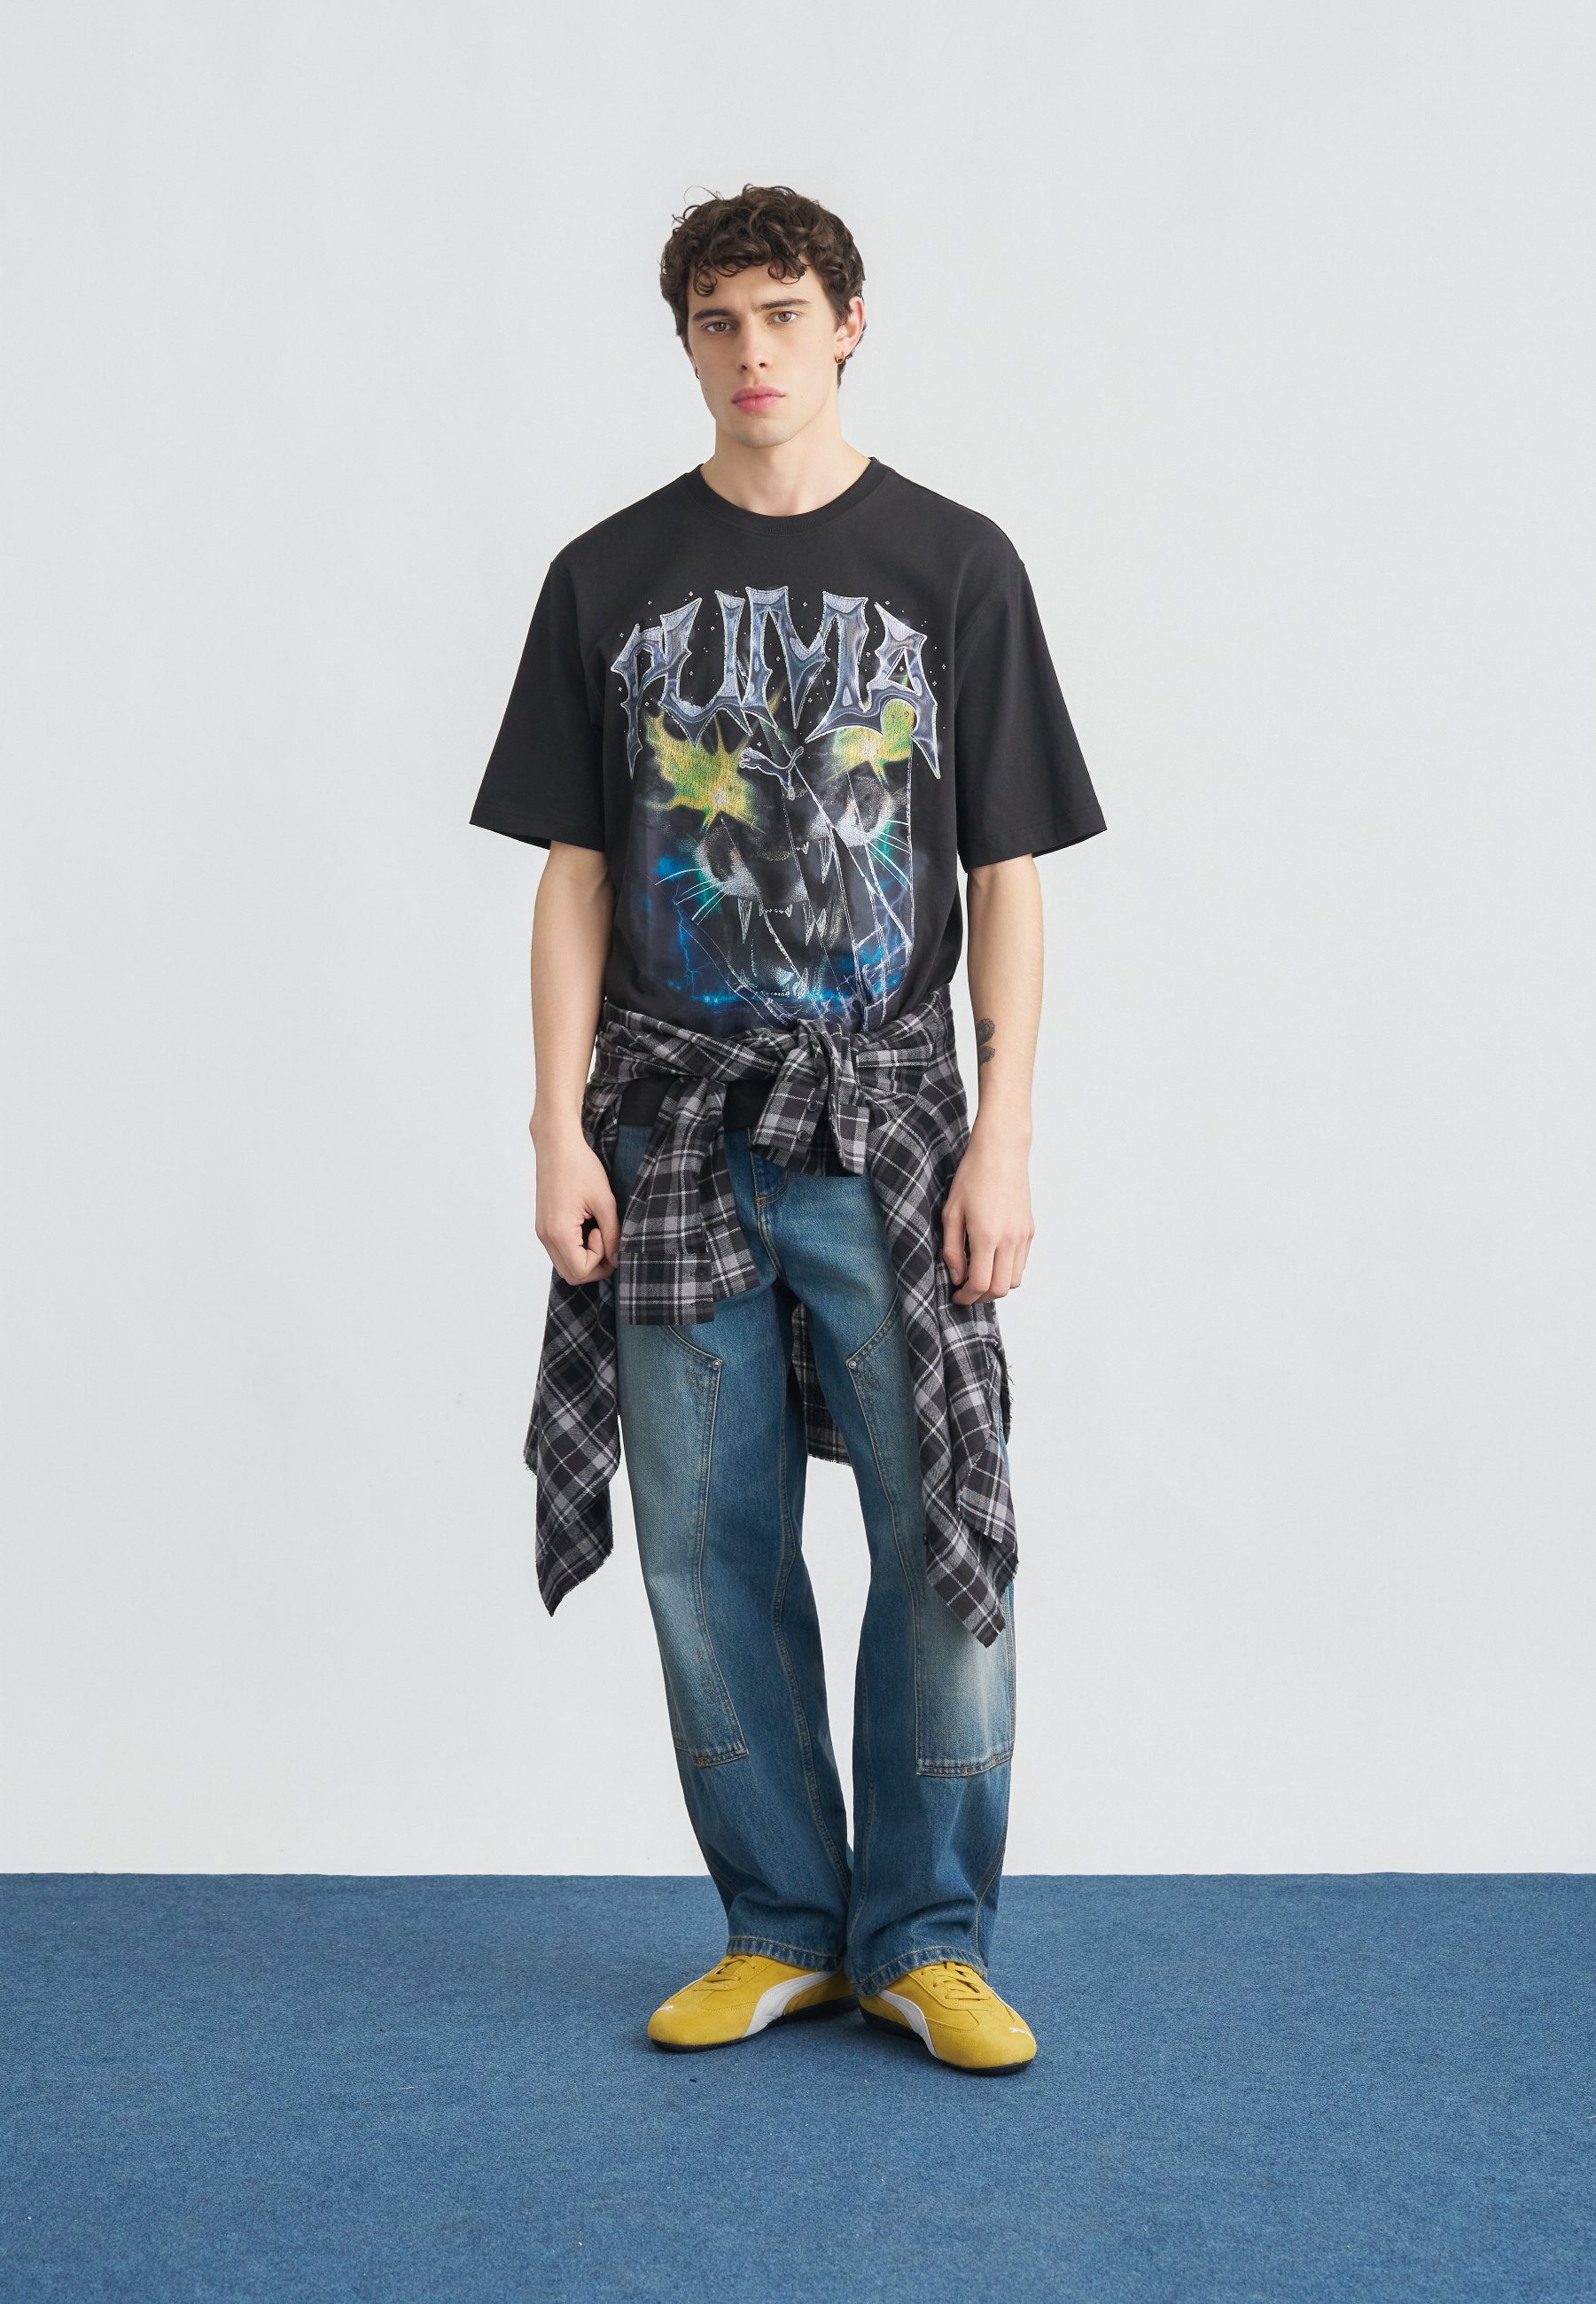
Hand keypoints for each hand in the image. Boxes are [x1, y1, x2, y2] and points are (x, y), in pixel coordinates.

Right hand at [533, 1128, 622, 1285]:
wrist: (557, 1146)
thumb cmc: (580, 1167)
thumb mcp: (605, 1202)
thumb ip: (613, 1234)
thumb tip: (617, 1258)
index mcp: (560, 1232)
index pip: (581, 1271)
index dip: (600, 1260)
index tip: (605, 1233)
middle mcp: (546, 1236)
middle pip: (571, 1275)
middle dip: (594, 1266)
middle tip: (607, 1240)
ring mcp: (542, 1232)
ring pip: (564, 1264)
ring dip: (584, 1258)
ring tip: (597, 1231)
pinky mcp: (543, 1225)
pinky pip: (559, 1250)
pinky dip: (575, 1248)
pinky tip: (587, 1227)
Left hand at [941, 1126, 1033, 1304]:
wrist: (1001, 1152)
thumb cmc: (972, 1177)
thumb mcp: (951, 1213)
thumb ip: (952, 1249)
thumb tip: (957, 1276)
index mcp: (987, 1237)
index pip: (981, 1285)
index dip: (966, 1297)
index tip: (955, 1295)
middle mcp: (1010, 1240)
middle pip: (1000, 1289)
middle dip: (981, 1297)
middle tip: (965, 1291)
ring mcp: (1023, 1236)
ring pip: (1014, 1280)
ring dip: (996, 1285)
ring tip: (979, 1275)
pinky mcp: (1030, 1230)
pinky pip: (1021, 1263)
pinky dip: (1007, 1270)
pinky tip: (992, 1260)